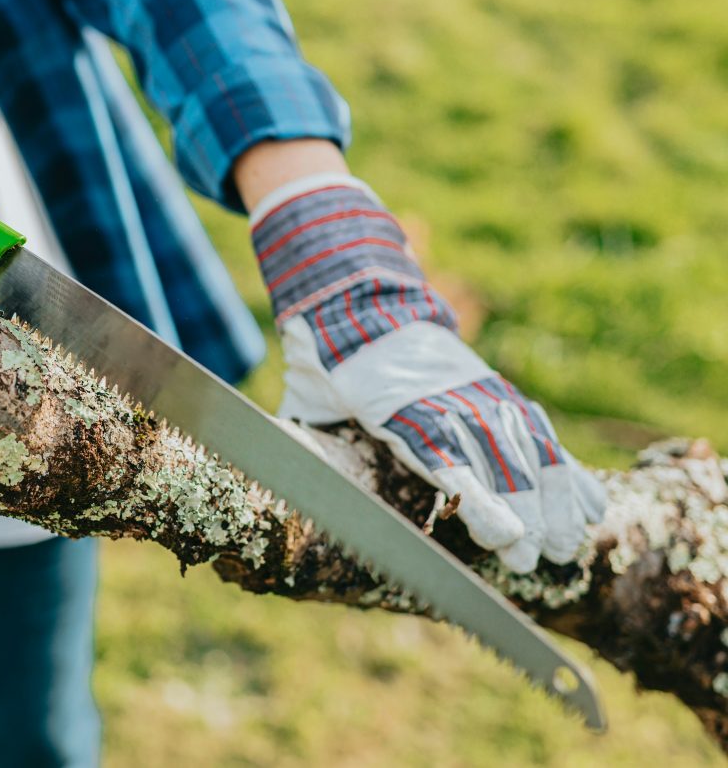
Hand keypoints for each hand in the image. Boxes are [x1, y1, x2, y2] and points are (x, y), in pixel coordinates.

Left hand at [250, 174, 605, 572]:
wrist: (364, 301)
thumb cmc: (331, 362)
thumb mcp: (307, 390)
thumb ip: (304, 426)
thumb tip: (275, 451)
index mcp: (397, 405)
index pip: (445, 459)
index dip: (478, 500)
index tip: (504, 538)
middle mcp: (446, 399)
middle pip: (496, 463)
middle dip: (523, 513)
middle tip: (537, 561)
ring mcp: (476, 393)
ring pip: (527, 449)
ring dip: (552, 500)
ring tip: (567, 548)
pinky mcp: (495, 392)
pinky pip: (537, 431)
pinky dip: (564, 467)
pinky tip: (587, 507)